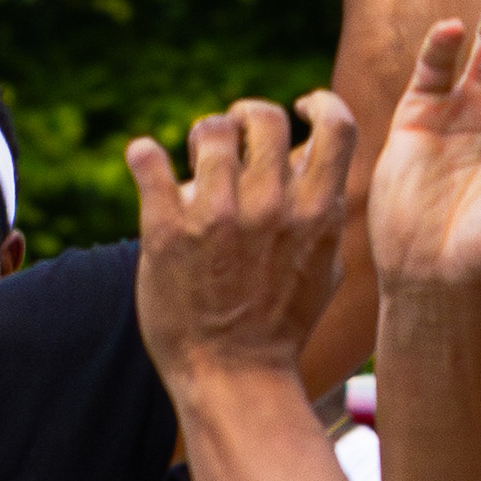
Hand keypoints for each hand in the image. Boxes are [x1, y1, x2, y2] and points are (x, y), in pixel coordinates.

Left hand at [127, 88, 360, 384]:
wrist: (233, 377)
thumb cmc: (281, 324)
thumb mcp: (325, 267)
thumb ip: (327, 213)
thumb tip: (321, 164)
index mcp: (316, 213)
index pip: (337, 125)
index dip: (320, 103)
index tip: (301, 108)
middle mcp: (271, 208)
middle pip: (265, 116)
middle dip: (248, 115)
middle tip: (235, 133)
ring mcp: (219, 218)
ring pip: (210, 130)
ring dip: (203, 135)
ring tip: (197, 156)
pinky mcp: (168, 232)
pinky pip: (148, 161)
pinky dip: (143, 154)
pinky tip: (145, 160)